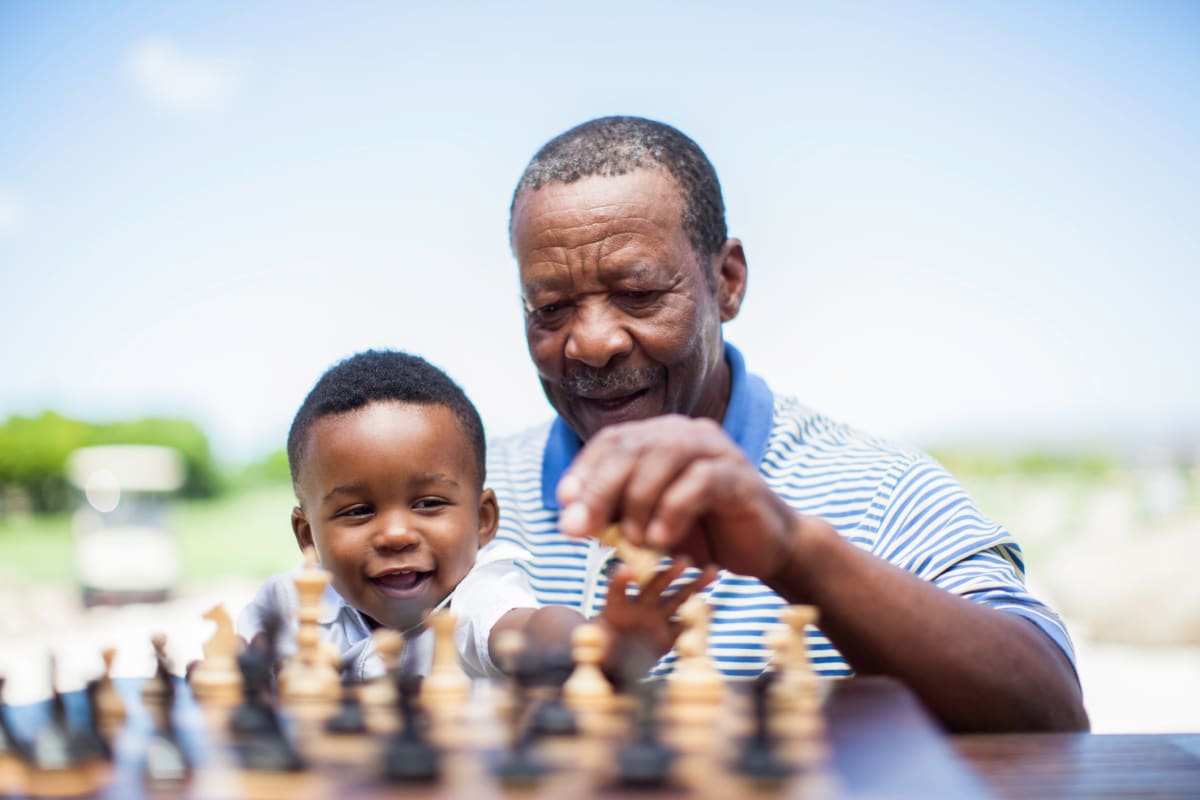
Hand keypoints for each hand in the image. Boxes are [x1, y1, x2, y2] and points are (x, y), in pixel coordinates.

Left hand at [557, 415, 799, 581]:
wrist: (765, 548)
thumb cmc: (702, 534)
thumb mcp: (648, 526)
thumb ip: (615, 517)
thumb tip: (571, 519)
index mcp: (662, 438)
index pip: (613, 441)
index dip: (584, 469)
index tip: (562, 503)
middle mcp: (687, 434)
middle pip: (633, 446)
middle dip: (599, 488)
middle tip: (578, 528)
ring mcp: (716, 450)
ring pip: (664, 457)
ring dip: (638, 501)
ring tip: (632, 541)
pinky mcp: (739, 475)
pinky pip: (700, 481)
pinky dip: (673, 510)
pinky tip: (660, 539)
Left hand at [598, 559, 715, 683]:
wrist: (612, 667)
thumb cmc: (597, 652)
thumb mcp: (591, 646)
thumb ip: (592, 640)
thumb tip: (586, 636)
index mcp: (616, 606)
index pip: (617, 589)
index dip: (621, 579)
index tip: (627, 570)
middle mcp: (639, 607)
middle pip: (655, 586)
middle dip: (669, 573)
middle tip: (684, 561)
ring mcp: (656, 620)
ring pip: (677, 599)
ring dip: (694, 586)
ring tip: (712, 571)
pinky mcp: (667, 637)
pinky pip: (685, 626)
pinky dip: (699, 617)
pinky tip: (714, 605)